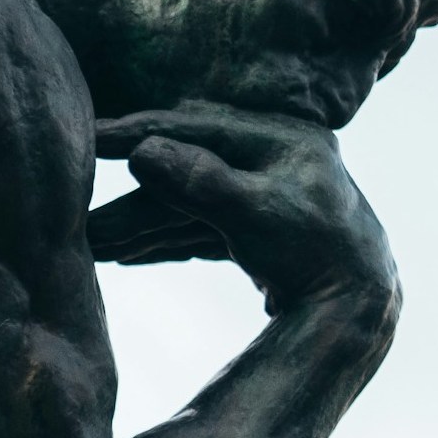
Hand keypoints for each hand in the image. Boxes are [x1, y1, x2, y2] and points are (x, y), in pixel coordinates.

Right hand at [87, 105, 397, 316]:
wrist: (359, 311)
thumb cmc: (317, 256)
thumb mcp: (254, 215)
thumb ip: (199, 182)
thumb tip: (143, 152)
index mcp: (278, 138)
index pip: (191, 126)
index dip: (135, 132)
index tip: (86, 135)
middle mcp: (273, 159)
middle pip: (184, 172)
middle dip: (130, 200)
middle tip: (78, 216)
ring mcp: (267, 196)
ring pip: (188, 206)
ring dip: (140, 225)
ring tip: (90, 244)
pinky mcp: (262, 233)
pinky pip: (202, 231)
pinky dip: (166, 242)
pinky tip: (127, 255)